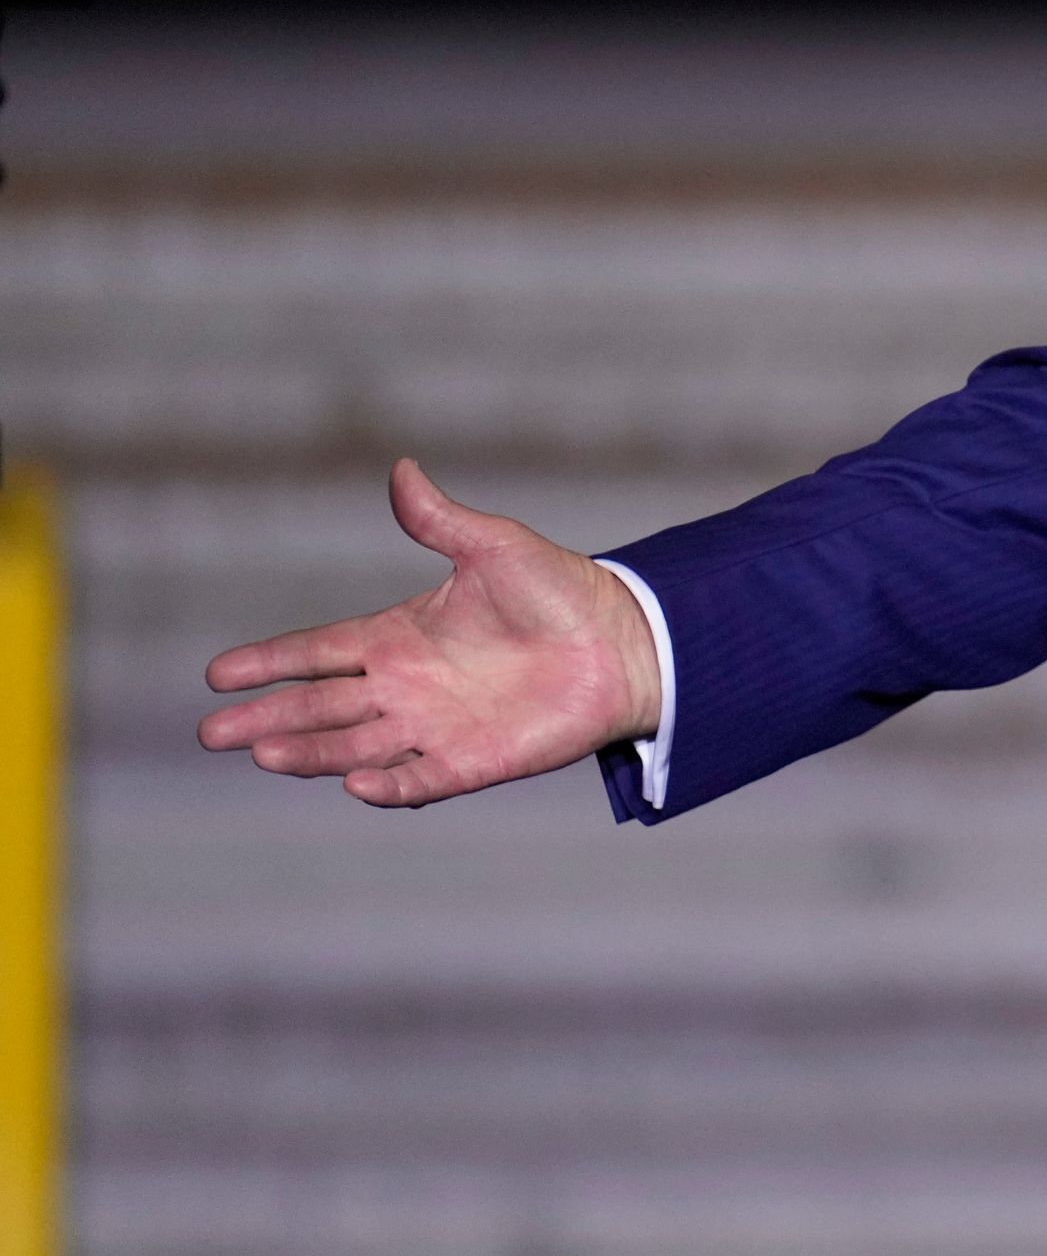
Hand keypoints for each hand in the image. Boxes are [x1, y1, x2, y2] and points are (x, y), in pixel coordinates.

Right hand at [199, 458, 661, 806]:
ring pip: (355, 746)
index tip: (218, 675)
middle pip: (320, 706)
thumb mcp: (495, 546)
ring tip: (264, 756)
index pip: (317, 651)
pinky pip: (421, 779)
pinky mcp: (473, 761)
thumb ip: (441, 520)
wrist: (624, 642)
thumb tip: (403, 470)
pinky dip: (389, 785)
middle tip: (213, 733)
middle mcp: (405, 686)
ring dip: (311, 754)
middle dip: (267, 719)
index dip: (269, 662)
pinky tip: (356, 785)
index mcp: (398, 636)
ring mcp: (435, 727)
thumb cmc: (561, 590)